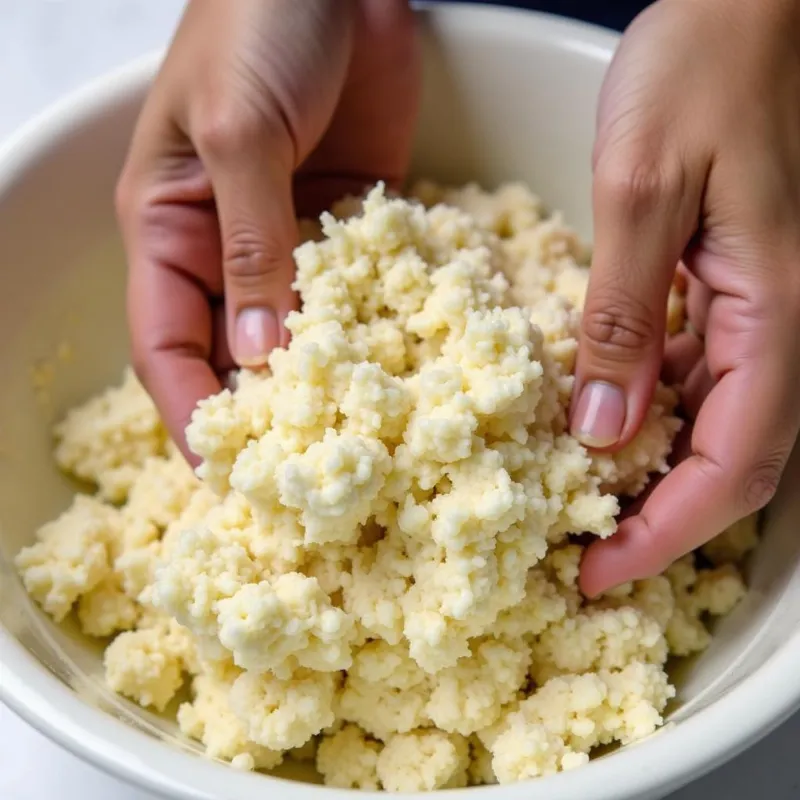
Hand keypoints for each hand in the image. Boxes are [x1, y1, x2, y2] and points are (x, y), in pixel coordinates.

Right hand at [116, 0, 419, 459]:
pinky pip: (363, 294)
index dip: (190, 413)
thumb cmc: (257, 23)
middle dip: (266, 415)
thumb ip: (251, 244)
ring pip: (303, 335)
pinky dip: (378, 332)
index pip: (166, 346)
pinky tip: (408, 372)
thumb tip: (260, 356)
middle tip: (306, 477)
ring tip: (364, 444)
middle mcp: (229, 249)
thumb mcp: (237, 131)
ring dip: (329, 384)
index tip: (224, 473)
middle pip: (238, 355)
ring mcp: (295, 242)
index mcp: (171, 230)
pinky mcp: (356, 226)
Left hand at [572, 0, 799, 594]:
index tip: (595, 573)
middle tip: (579, 552)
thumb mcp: (643, 189)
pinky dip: (647, 415)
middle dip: (658, 521)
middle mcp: (776, 325)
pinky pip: (693, 377)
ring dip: (650, 476)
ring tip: (574, 504)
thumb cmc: (704, 68)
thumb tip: (600, 428)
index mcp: (775, 312)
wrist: (741, 4)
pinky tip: (597, 421)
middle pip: (730, 463)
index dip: (666, 534)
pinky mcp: (724, 288)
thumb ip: (623, 313)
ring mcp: (755, 309)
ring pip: (711, 427)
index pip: (734, 465)